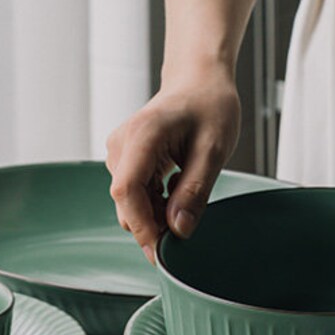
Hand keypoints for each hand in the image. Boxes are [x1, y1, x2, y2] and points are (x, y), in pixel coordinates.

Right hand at [106, 68, 240, 262]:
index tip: (163, 252)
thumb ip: (195, 191)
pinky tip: (176, 194)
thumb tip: (179, 231)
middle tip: (188, 227)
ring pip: (129, 203)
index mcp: (142, 135)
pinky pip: (134, 194)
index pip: (127, 191)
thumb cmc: (209, 106)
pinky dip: (154, 204)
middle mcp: (122, 144)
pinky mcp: (125, 160)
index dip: (143, 227)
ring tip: (186, 202)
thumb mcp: (214, 150)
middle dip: (153, 225)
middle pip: (126, 203)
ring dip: (155, 215)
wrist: (199, 81)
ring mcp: (120, 153)